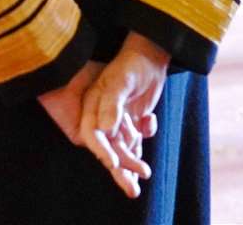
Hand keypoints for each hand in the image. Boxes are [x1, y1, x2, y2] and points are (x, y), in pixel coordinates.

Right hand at [38, 60, 150, 197]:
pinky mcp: (131, 119)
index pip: (94, 135)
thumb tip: (106, 129)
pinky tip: (149, 123)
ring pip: (123, 147)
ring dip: (133, 162)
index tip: (113, 164)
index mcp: (92, 106)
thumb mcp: (120, 82)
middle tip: (132, 189)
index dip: (102, 150)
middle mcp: (102, 115)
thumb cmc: (131, 65)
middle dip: (120, 168)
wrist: (149, 54)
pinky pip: (135, 139)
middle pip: (109, 147)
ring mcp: (117, 118)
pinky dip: (142, 139)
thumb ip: (112, 104)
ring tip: (145, 175)